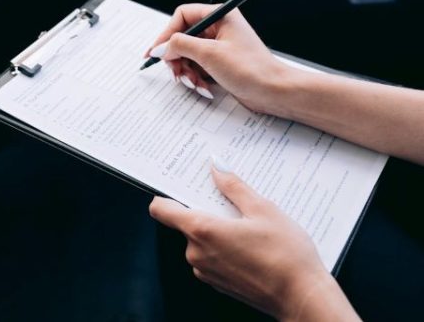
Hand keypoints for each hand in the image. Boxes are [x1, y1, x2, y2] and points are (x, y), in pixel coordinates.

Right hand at [145, 4, 293, 113]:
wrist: (273, 91)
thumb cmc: (250, 69)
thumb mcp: (209, 54)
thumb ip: (179, 46)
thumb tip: (160, 47)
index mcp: (219, 16)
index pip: (182, 16)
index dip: (166, 34)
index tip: (157, 52)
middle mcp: (218, 28)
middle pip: (182, 38)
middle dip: (177, 58)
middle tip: (177, 72)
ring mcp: (219, 46)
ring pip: (187, 55)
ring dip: (186, 72)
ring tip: (194, 83)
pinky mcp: (220, 62)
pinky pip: (197, 67)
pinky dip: (196, 78)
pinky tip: (204, 87)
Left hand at [149, 166, 339, 319]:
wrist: (302, 298)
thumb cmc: (286, 255)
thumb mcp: (263, 209)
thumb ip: (234, 187)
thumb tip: (217, 167)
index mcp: (202, 230)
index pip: (161, 210)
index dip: (165, 195)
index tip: (177, 185)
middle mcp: (197, 253)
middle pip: (187, 222)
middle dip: (206, 210)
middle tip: (231, 202)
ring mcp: (206, 271)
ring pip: (202, 240)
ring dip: (218, 230)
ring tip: (249, 226)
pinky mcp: (218, 283)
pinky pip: (213, 257)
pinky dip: (225, 247)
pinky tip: (251, 245)